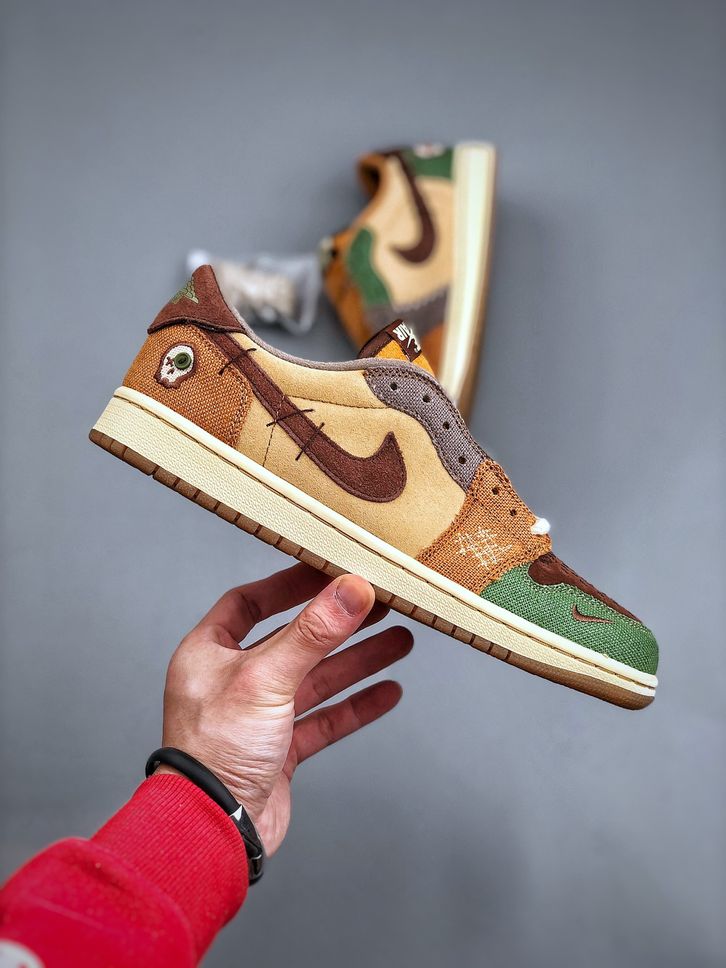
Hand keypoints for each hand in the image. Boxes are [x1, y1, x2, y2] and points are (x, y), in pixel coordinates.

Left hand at [158, 564, 412, 854]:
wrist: (212, 832)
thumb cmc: (215, 752)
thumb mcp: (266, 677)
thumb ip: (313, 633)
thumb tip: (352, 589)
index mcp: (209, 653)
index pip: (250, 602)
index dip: (289, 585)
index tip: (328, 569)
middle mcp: (232, 681)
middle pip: (294, 639)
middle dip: (338, 623)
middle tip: (379, 602)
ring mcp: (257, 717)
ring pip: (315, 679)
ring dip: (356, 661)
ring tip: (400, 640)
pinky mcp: (279, 751)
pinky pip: (324, 719)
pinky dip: (355, 706)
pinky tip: (387, 692)